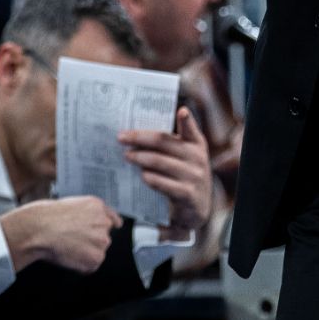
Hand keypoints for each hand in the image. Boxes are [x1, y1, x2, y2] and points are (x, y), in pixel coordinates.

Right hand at [0, 196, 121, 273]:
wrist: (39, 229)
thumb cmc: (47, 217)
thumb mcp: (70, 204)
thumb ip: (86, 213)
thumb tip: (87, 223)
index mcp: (97, 207)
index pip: (113, 219)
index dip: (109, 227)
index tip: (111, 231)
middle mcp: (104, 222)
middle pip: (104, 238)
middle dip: (91, 241)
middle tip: (72, 241)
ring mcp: (102, 240)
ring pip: (97, 252)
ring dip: (86, 253)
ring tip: (67, 247)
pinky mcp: (96, 257)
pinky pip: (91, 266)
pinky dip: (81, 266)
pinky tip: (68, 256)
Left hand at [119, 107, 211, 234]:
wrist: (196, 209)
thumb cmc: (183, 176)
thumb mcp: (184, 158)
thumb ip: (169, 145)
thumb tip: (136, 135)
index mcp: (196, 144)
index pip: (190, 130)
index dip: (187, 120)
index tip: (181, 110)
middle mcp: (197, 158)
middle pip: (164, 142)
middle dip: (140, 138)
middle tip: (121, 137)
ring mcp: (194, 176)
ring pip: (160, 162)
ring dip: (140, 157)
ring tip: (127, 155)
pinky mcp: (187, 194)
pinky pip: (162, 183)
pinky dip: (149, 177)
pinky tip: (141, 175)